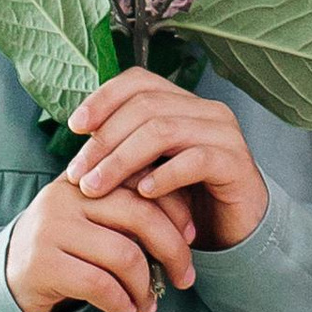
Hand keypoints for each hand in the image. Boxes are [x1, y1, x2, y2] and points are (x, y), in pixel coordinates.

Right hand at [5, 174, 197, 311]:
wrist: (7, 273)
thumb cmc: (70, 245)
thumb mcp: (98, 216)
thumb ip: (133, 207)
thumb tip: (190, 225)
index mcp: (90, 174)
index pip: (146, 181)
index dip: (176, 209)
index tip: (192, 236)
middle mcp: (70, 195)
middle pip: (140, 216)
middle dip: (173, 250)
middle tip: (185, 278)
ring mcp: (52, 227)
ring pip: (123, 254)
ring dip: (146, 285)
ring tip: (151, 303)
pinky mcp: (42, 263)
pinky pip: (98, 285)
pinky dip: (120, 302)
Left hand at [64, 68, 269, 251]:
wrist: (236, 231)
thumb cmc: (187, 200)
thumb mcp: (152, 169)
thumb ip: (127, 150)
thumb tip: (81, 142)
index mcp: (184, 103)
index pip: (139, 81)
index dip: (103, 98)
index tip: (75, 127)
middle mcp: (206, 110)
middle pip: (146, 106)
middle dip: (104, 139)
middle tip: (76, 173)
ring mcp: (224, 134)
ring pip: (164, 130)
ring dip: (122, 160)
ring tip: (95, 187)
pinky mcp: (236, 163)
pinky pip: (195, 160)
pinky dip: (164, 175)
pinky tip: (143, 193)